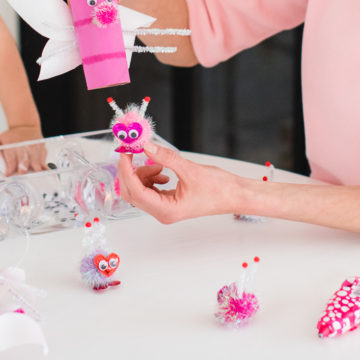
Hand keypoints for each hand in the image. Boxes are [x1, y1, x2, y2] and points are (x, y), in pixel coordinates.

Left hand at [0, 125, 47, 175]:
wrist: (26, 124)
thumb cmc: (12, 135)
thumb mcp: (0, 138)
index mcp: (12, 144)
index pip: (11, 158)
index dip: (9, 167)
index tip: (7, 175)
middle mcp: (24, 146)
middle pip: (24, 158)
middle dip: (23, 167)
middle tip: (22, 174)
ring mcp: (34, 147)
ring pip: (35, 158)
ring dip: (35, 167)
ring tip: (36, 174)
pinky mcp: (41, 148)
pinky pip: (43, 158)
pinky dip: (44, 165)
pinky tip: (45, 171)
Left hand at [116, 140, 240, 223]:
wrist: (235, 195)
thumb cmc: (219, 189)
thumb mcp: (190, 169)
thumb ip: (166, 158)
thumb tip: (146, 146)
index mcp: (166, 210)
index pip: (136, 191)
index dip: (127, 171)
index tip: (124, 153)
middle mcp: (162, 212)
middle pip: (133, 193)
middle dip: (131, 171)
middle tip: (133, 152)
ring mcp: (164, 209)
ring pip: (140, 190)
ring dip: (144, 173)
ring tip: (160, 164)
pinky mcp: (168, 202)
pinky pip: (150, 189)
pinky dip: (151, 177)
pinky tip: (164, 170)